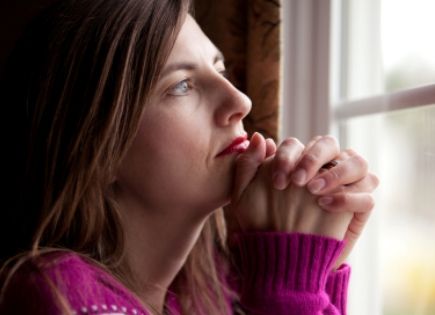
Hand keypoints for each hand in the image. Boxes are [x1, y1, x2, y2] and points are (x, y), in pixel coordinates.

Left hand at [225, 134, 378, 266]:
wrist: (282, 255)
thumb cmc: (261, 223)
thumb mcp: (244, 196)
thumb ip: (248, 165)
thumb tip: (259, 137)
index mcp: (297, 162)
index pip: (298, 144)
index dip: (288, 156)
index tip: (277, 182)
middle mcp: (323, 168)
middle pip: (329, 144)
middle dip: (312, 158)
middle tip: (297, 181)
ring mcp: (344, 186)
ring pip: (358, 163)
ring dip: (336, 172)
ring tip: (314, 191)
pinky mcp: (359, 209)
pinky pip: (367, 196)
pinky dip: (349, 197)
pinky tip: (326, 206)